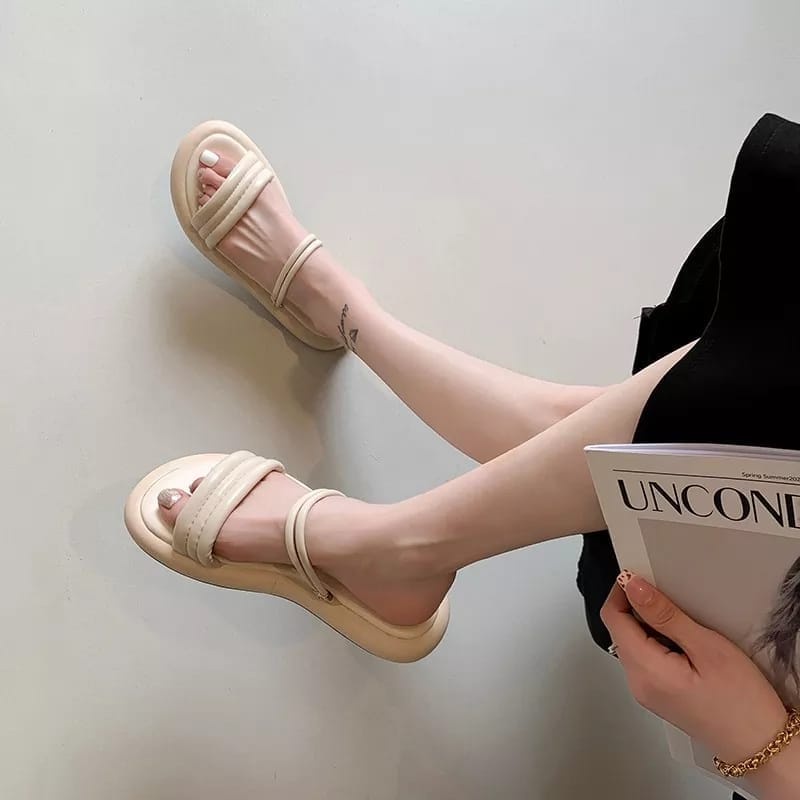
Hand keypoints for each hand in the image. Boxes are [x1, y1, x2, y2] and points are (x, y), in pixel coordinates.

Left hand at [601, 573, 787, 763]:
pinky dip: (655, 642)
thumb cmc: (743, 702)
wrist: (762, 746)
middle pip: (619, 630)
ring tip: (681, 623)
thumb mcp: (707, 647)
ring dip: (647, 625)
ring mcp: (645, 692)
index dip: (621, 593)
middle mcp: (637, 683)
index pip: (612, 618)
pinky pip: (644, 658)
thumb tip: (633, 587)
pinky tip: (682, 642)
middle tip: (669, 597)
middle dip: (636, 607)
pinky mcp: (657, 695)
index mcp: (645, 671)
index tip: (639, 576)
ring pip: (631, 643)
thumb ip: (665, 615)